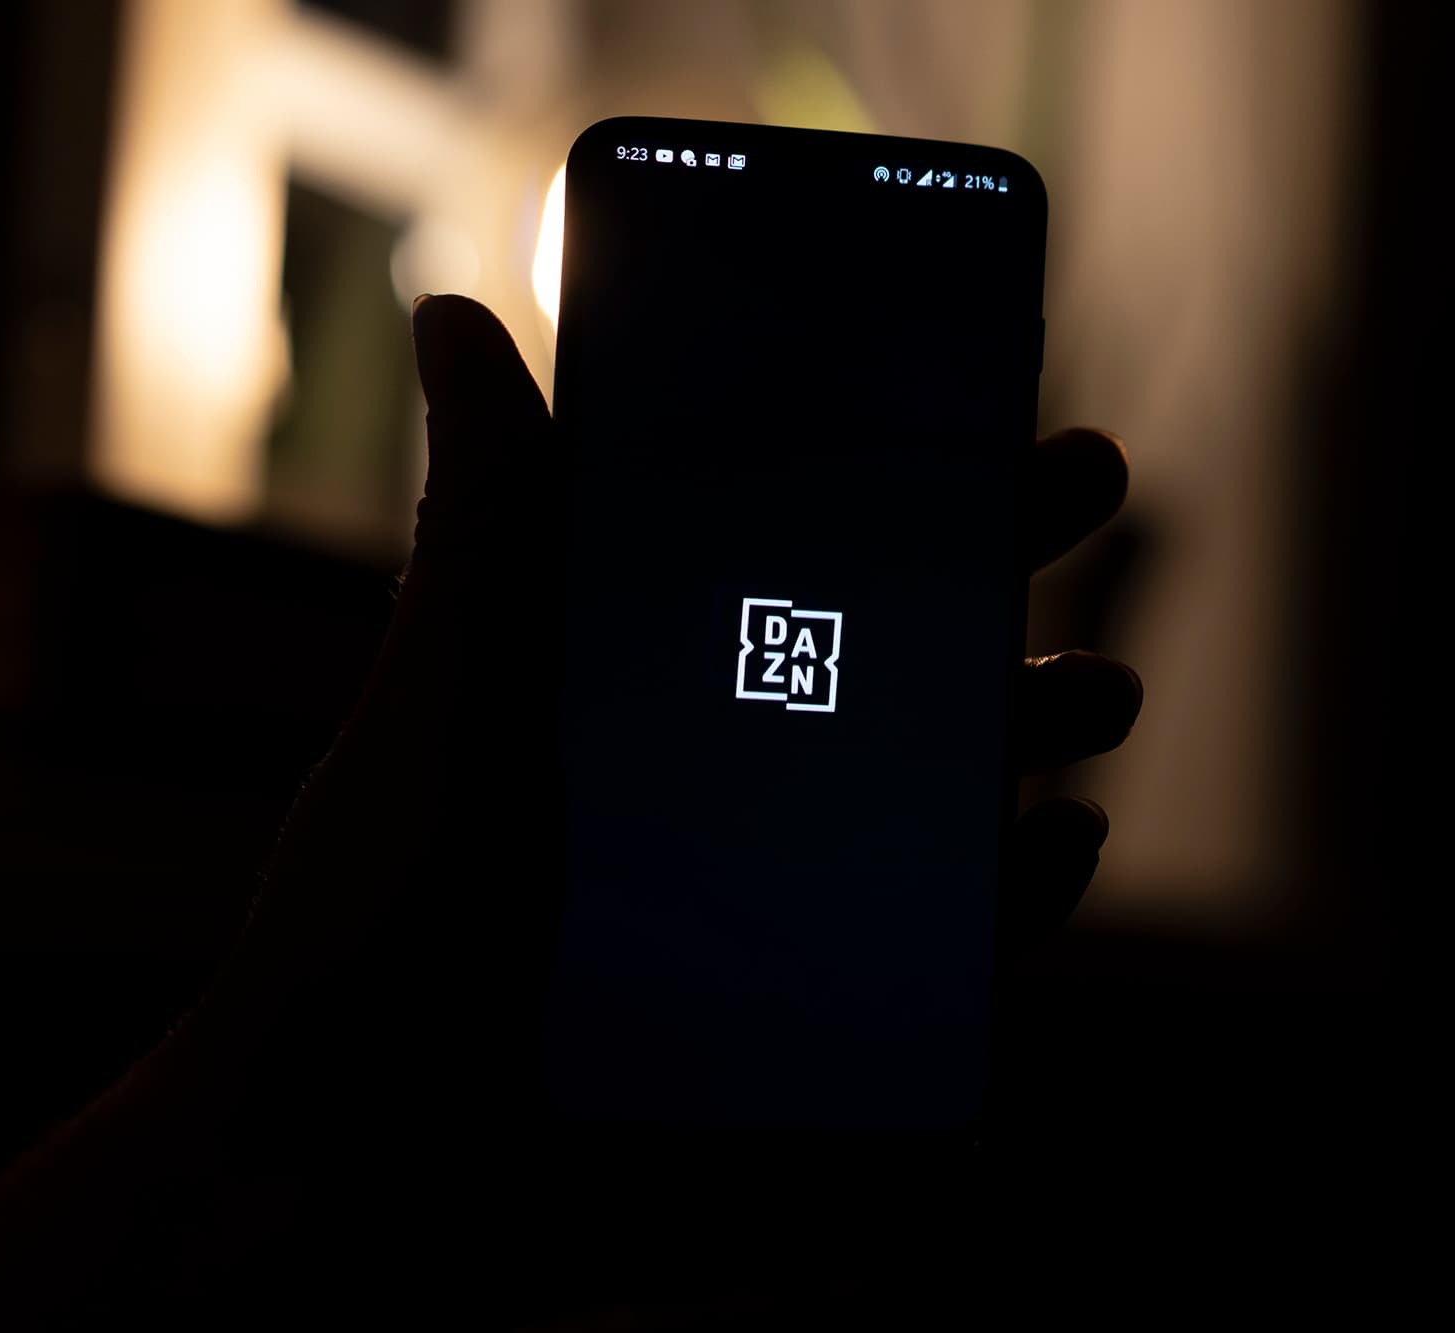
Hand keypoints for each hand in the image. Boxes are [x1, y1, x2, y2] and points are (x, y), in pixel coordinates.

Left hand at [219, 293, 1140, 1120]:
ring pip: (960, 782)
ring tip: (1096, 689)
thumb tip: (455, 309)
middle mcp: (743, 761)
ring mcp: (791, 881)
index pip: (812, 540)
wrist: (358, 1122)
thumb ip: (488, 511)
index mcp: (666, 665)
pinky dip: (1023, 891)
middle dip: (1008, 556)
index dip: (905, 463)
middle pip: (907, 640)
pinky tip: (1055, 839)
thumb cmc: (384, 891)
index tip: (983, 381)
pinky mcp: (820, 1003)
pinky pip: (957, 941)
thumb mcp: (450, 683)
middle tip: (1084, 477)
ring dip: (1048, 717)